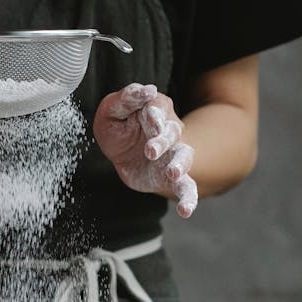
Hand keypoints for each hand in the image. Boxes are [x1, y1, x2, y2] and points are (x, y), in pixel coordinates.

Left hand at [94, 83, 197, 217]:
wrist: (121, 152)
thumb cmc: (118, 127)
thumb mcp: (112, 111)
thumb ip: (126, 99)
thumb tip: (147, 90)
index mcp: (154, 110)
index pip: (157, 108)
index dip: (154, 114)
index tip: (149, 117)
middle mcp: (169, 130)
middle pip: (171, 132)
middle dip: (162, 140)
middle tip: (150, 150)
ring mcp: (173, 154)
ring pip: (184, 156)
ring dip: (180, 164)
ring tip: (173, 173)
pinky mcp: (172, 176)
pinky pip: (186, 186)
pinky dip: (189, 198)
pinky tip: (186, 210)